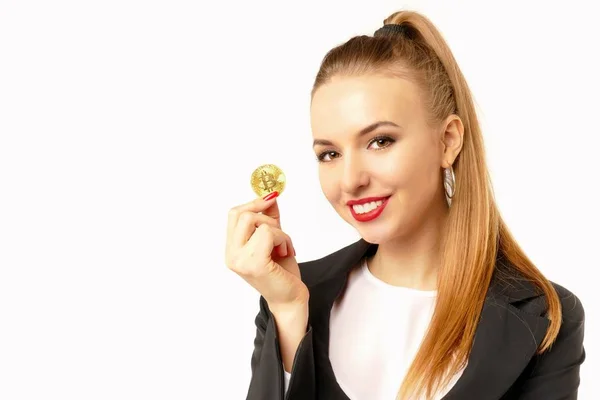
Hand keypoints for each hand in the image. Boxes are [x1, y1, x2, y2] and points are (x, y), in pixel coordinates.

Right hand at [225, 193, 308, 307]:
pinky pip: (268, 233)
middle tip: (279, 234)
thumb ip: (270, 218)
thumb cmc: (282, 272)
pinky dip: (283, 239)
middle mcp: (231, 255)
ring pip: (258, 222)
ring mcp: (240, 260)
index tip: (271, 197)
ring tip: (284, 247)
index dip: (253, 203)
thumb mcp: (275, 239)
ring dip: (279, 231)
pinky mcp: (254, 264)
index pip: (234, 214)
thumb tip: (270, 195)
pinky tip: (286, 252)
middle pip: (242, 214)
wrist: (290, 299)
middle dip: (267, 218)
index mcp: (232, 249)